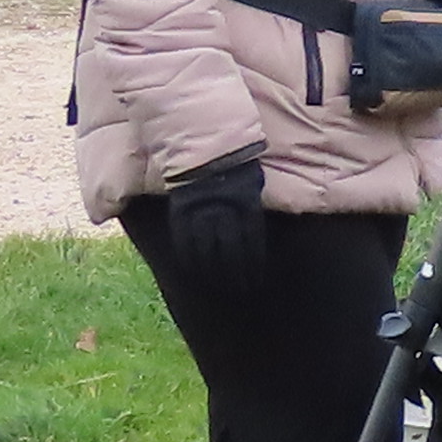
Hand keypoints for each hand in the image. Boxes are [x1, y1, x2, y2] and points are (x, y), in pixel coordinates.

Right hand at [165, 151, 269, 287]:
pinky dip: (189, 260)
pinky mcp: (181, 214)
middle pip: (231, 253)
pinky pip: (184, 242)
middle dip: (236, 275)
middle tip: (240, 290)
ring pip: (207, 252)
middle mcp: (224, 213)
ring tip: (219, 288)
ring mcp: (200, 214)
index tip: (256, 281)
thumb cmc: (237, 167)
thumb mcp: (255, 184)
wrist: (206, 150)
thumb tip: (260, 235)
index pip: (252, 244)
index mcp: (246, 206)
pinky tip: (194, 273)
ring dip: (214, 273)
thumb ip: (255, 210)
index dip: (253, 265)